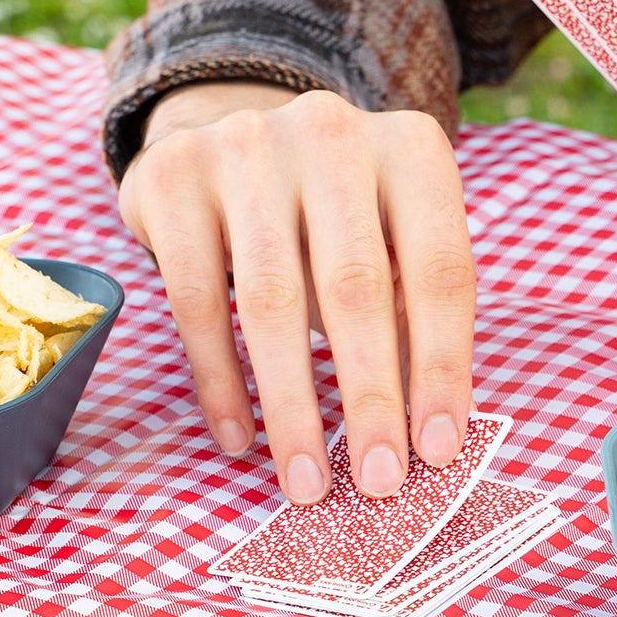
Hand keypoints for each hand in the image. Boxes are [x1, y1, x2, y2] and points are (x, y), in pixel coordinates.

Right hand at [118, 82, 476, 502]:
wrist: (225, 137)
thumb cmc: (331, 219)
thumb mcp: (389, 247)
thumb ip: (410, 323)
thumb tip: (431, 441)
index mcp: (412, 149)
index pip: (440, 271)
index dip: (443, 368)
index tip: (440, 450)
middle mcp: (331, 133)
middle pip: (355, 287)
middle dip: (369, 398)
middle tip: (378, 483)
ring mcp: (246, 145)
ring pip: (271, 300)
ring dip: (293, 406)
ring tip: (306, 481)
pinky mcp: (173, 175)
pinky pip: (194, 297)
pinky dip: (220, 378)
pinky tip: (239, 437)